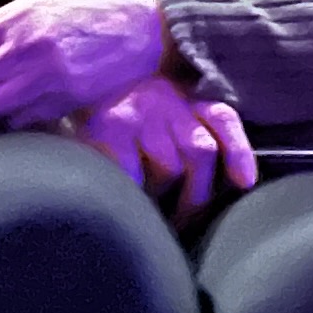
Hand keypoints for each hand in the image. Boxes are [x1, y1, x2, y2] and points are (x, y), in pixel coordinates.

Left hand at [0, 0, 169, 125]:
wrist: (141, 26)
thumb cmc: (87, 14)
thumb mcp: (41, 7)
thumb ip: (4, 29)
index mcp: (16, 18)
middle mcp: (26, 46)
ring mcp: (46, 75)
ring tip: (14, 92)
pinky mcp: (65, 98)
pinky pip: (23, 119)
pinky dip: (20, 116)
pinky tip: (35, 101)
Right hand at [73, 77, 256, 216]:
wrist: (68, 92)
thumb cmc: (119, 128)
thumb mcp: (159, 124)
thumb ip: (193, 143)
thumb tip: (232, 185)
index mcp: (181, 98)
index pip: (221, 118)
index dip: (238, 151)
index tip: (245, 182)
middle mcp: (163, 99)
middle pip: (201, 151)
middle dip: (196, 196)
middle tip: (181, 220)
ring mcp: (135, 114)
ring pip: (171, 166)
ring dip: (162, 195)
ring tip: (149, 206)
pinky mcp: (107, 130)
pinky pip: (134, 176)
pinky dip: (135, 194)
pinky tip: (128, 199)